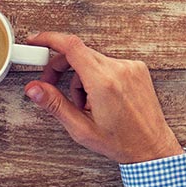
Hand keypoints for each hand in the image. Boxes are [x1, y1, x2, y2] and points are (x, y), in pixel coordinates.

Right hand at [23, 32, 183, 164]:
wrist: (151, 146)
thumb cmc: (120, 142)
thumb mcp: (81, 128)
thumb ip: (55, 105)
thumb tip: (34, 89)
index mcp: (103, 82)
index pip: (71, 46)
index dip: (49, 39)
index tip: (36, 41)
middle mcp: (118, 69)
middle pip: (78, 53)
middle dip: (60, 67)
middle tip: (50, 84)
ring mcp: (130, 67)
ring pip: (92, 60)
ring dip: (80, 77)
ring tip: (85, 104)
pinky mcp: (137, 68)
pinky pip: (108, 64)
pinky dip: (97, 76)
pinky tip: (101, 98)